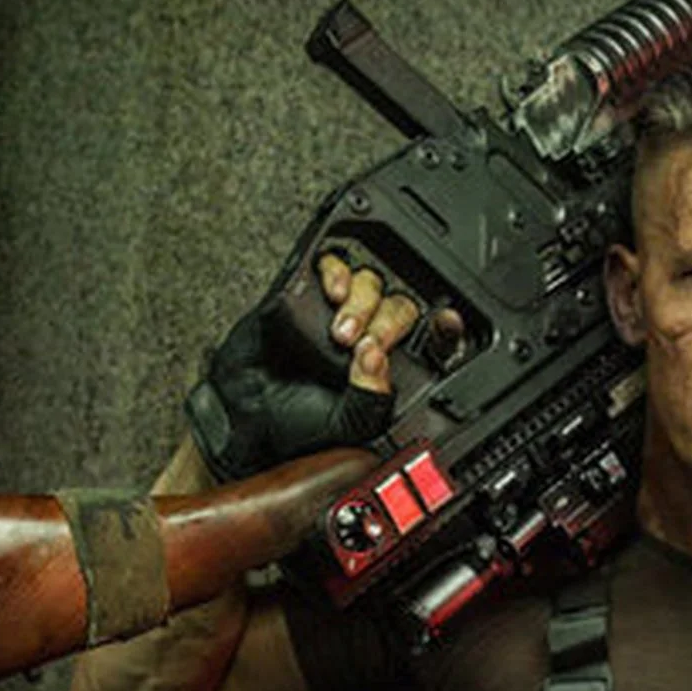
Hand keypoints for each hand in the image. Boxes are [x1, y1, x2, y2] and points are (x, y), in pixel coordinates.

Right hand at [183, 252, 422, 483]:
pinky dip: (337, 270)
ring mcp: (343, 309)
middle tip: (361, 346)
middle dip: (387, 323)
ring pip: (372, 282)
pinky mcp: (310, 291)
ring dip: (363, 300)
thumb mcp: (349, 426)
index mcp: (393, 365)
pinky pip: (333, 263)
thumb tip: (378, 361)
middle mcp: (374, 333)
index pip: (431, 338)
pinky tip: (332, 290)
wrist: (245, 415)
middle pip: (401, 306)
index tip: (446, 323)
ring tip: (340, 330)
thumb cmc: (298, 426)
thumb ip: (372, 400)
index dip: (444, 328)